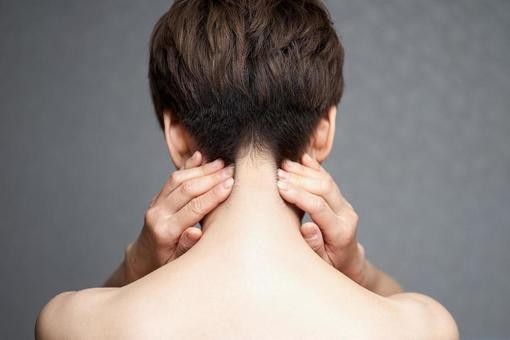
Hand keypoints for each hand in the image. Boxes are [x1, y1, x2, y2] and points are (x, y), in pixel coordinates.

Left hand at [123, 151, 234, 283]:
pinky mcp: (157, 198)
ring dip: (201, 170)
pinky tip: (200, 157)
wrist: (143, 259)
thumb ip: (186, 247)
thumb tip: (196, 232)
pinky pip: (172, 179)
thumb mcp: (177, 263)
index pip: (193, 208)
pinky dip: (188, 167)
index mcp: (165, 232)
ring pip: (177, 179)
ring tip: (222, 163)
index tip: (231, 184)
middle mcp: (157, 214)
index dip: (213, 195)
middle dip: (210, 178)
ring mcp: (155, 204)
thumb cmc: (165, 264)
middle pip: (186, 189)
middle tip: (232, 169)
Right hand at [276, 153, 366, 285]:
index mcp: (341, 232)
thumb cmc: (329, 268)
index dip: (298, 194)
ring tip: (282, 164)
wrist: (348, 264)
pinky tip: (301, 158)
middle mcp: (346, 215)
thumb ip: (314, 245)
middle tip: (276, 173)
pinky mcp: (340, 200)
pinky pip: (327, 179)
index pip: (318, 207)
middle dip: (299, 179)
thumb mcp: (320, 264)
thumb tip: (307, 226)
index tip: (278, 186)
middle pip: (324, 188)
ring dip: (303, 171)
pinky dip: (314, 168)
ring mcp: (345, 206)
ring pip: (326, 181)